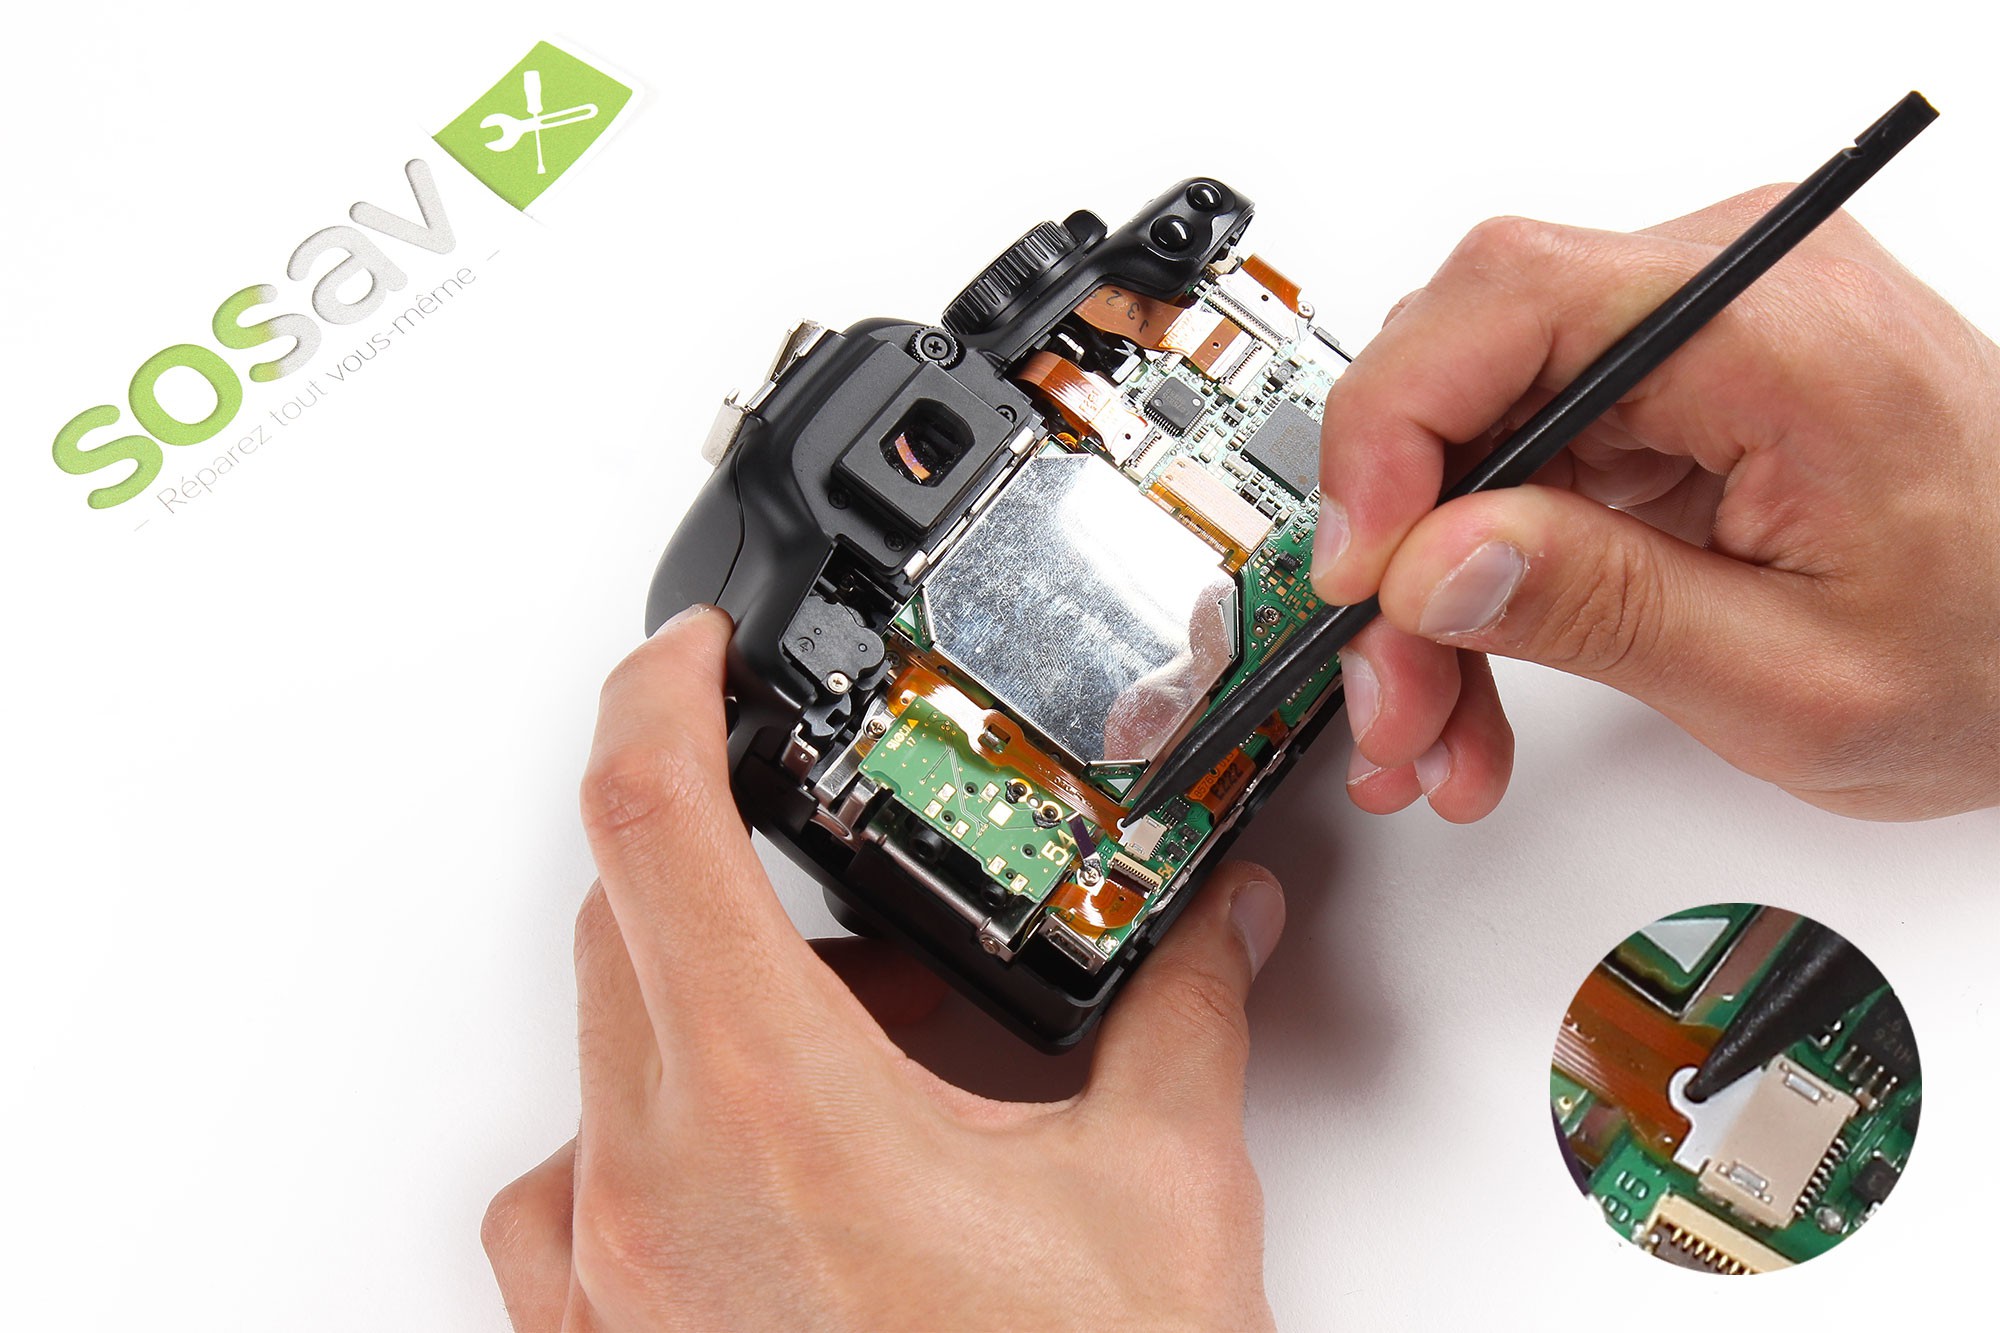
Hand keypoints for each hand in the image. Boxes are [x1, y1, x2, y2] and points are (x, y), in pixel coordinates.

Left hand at [483, 606, 1288, 1331]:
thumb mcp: (1158, 1196)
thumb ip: (1183, 1015)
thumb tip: (1220, 915)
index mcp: (774, 1115)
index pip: (652, 822)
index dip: (658, 695)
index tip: (690, 650)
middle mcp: (651, 1196)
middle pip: (631, 926)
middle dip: (754, 877)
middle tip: (876, 900)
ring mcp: (612, 1288)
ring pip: (611, 1057)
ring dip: (725, 1014)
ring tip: (871, 1064)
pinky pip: (571, 1193)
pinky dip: (660, 1138)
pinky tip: (771, 1173)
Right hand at [1312, 185, 1999, 821]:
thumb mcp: (1797, 679)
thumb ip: (1602, 609)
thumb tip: (1433, 564)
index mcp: (1780, 327)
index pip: (1506, 301)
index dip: (1390, 434)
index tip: (1356, 568)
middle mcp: (1735, 294)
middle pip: (1470, 372)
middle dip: (1401, 545)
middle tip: (1390, 683)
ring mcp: (1703, 337)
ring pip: (1482, 434)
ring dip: (1433, 587)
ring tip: (1436, 721)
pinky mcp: (1682, 390)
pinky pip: (1532, 462)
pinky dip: (1488, 574)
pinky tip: (1477, 675)